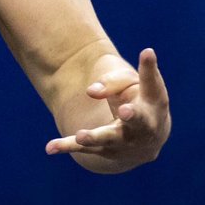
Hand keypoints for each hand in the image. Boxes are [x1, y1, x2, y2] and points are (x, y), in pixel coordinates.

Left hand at [46, 48, 171, 170]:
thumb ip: (112, 82)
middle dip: (131, 117)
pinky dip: (67, 146)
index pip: (153, 85)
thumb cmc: (139, 99)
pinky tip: (50, 147)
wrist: (147, 134)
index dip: (149, 72)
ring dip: (94, 138)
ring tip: (80, 136)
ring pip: (109, 140)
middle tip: (124, 111)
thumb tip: (90, 91)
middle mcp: (144, 127)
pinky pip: (85, 149)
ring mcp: (126, 142)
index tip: (146, 54)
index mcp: (153, 103)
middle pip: (139, 122)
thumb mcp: (130, 83)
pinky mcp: (106, 150)